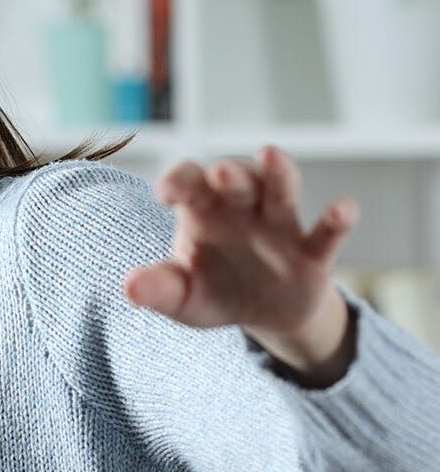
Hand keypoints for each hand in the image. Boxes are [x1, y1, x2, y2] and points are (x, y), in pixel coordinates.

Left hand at [127, 145, 358, 340]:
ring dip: (278, 173)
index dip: (178, 181)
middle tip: (222, 175)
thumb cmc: (215, 292)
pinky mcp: (312, 255)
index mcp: (202, 211)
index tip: (165, 194)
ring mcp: (279, 228)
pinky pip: (326, 234)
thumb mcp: (183, 297)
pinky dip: (336, 221)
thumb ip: (159, 289)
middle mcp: (241, 209)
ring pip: (281, 190)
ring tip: (272, 155)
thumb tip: (128, 288)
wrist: (264, 316)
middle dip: (230, 174)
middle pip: (237, 179)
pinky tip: (344, 208)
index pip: (188, 181)